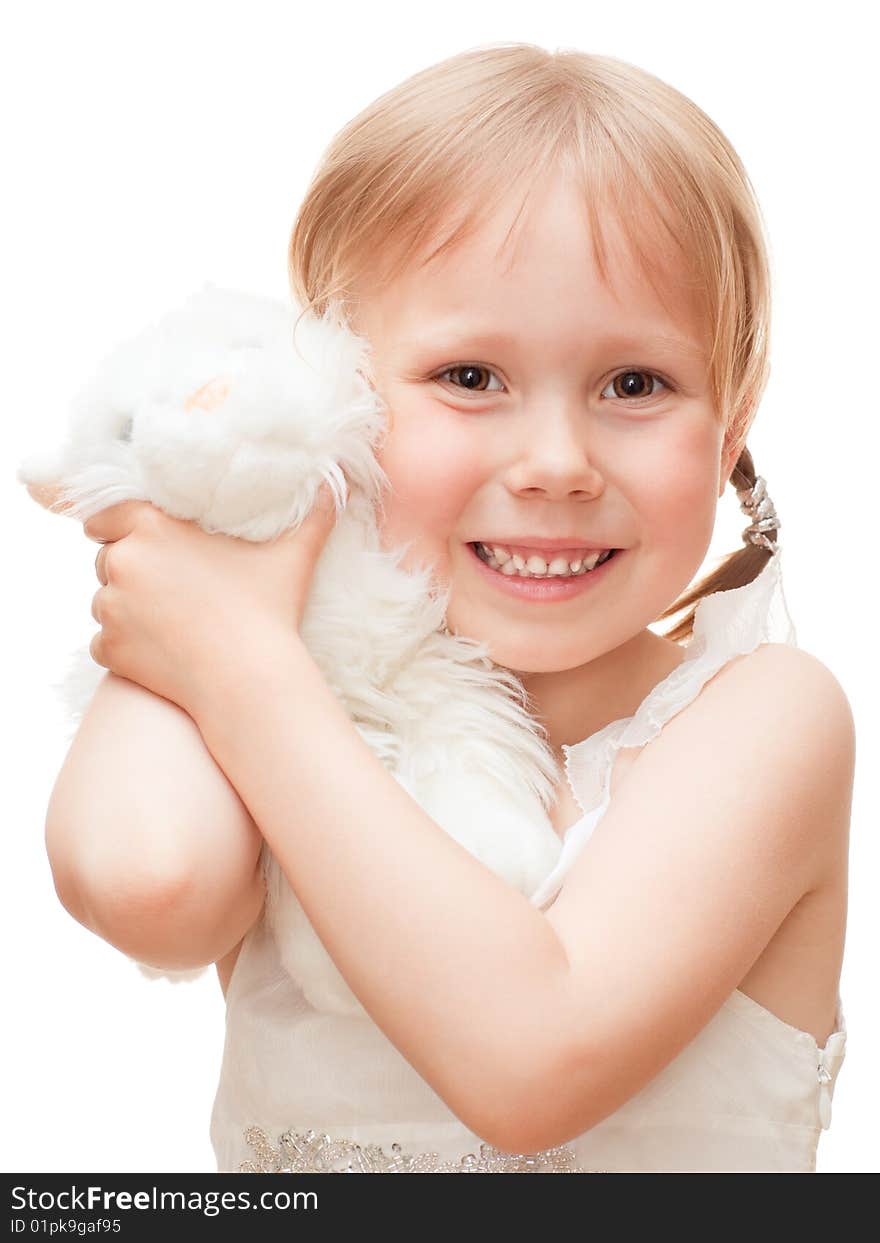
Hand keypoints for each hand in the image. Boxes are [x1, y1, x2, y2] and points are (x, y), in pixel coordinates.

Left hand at [82, 487, 337, 719]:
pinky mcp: (109, 648)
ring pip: (104, 601)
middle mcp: (123, 561)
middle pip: (107, 558)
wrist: (249, 680)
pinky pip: (103, 642)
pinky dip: (123, 647)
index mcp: (154, 527)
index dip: (112, 524)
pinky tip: (160, 650)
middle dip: (131, 570)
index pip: (104, 513)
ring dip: (126, 609)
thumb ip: (313, 513)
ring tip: (169, 621)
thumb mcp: (293, 554)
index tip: (127, 535)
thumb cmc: (269, 612)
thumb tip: (338, 482)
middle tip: (171, 587)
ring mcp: (111, 607)